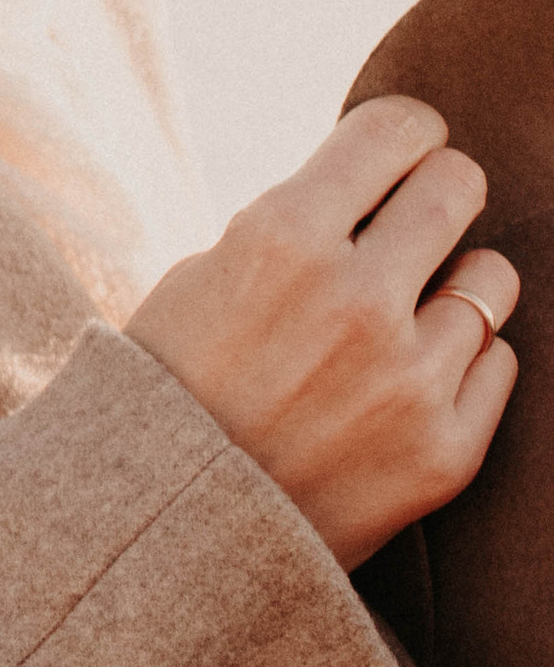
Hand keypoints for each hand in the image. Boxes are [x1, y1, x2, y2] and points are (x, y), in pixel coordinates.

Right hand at [126, 96, 518, 568]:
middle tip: (406, 227)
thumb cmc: (176, 388)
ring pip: (492, 277)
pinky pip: (498, 363)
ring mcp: (410, 380)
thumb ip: (297, 221)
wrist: (167, 537)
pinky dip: (458, 366)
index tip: (397, 156)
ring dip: (452, 285)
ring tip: (402, 318)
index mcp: (282, 236)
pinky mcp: (447, 452)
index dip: (403, 135)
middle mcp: (356, 300)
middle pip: (458, 186)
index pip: (400, 129)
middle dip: (434, 195)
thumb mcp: (205, 273)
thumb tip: (383, 180)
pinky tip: (402, 386)